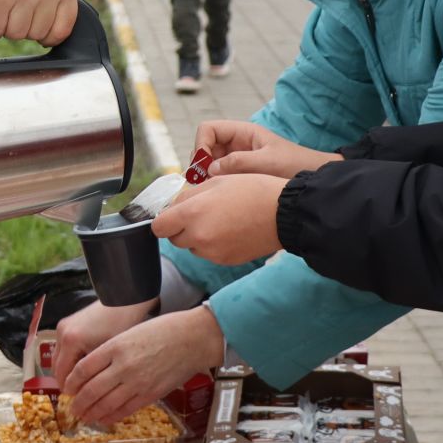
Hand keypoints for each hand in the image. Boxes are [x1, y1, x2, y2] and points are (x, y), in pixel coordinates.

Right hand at [0, 0, 78, 45]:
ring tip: (3, 4)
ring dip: (4, 26)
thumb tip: (56, 39)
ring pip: (16, 35)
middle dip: (21, 27)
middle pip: (36, 35)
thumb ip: (56, 5)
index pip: (61, 31)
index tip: (33, 21)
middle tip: (13, 4)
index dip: (44, 34)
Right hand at [50, 299, 157, 389]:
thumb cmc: (121, 326)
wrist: (122, 299)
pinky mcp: (66, 323)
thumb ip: (96, 373)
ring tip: (82, 383)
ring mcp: (62, 327)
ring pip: (58, 359)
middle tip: (80, 396)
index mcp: (72, 342)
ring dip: (67, 371)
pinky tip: (83, 365)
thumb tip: (90, 394)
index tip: (80, 402)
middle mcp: (62, 334)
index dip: (71, 391)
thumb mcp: (109, 354)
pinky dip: (69, 359)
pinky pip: (62, 348)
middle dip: (66, 383)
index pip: (64, 375)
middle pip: (57, 368)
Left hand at [65, 306, 225, 428]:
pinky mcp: (150, 394)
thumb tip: (91, 370)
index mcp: (115, 346)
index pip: (83, 369)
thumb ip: (110, 351)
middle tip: (73, 407)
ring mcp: (137, 382)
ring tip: (84, 416)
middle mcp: (123, 366)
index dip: (71, 382)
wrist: (192, 339)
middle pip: (91, 390)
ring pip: (105, 404)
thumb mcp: (130, 333)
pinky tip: (104, 419)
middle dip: (78, 402)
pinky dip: (111, 417)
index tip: (68, 387)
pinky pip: (125, 410)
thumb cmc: (162, 330)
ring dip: (91, 413)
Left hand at [151, 174, 287, 264]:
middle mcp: (199, 237)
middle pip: (174, 239)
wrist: (284, 213)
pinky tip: (232, 230)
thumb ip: (187, 196)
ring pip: (193, 247)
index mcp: (192, 214)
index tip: (173, 214)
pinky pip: (210, 253)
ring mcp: (212, 253)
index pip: (158, 227)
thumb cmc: (252, 191)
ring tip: (222, 219)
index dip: (164, 220)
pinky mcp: (226, 260)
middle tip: (202, 213)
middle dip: (182, 227)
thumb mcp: (215, 181)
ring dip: (199, 236)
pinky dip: (215, 244)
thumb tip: (172, 208)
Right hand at [194, 121, 340, 179]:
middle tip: (203, 183)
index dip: (201, 145)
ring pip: (210, 164)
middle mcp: (236, 144)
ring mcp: (237, 159)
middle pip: (205, 147)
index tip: (205, 166)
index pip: (208, 130)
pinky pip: (220, 177)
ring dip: (207, 176)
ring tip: (213, 191)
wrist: (312, 182)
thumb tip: (209, 169)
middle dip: (200, 164)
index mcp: (242, 133)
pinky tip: (222, 195)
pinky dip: (216, 184)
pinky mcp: (240, 175)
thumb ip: (238, 163)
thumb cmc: (295, 165)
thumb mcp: (267, 162)